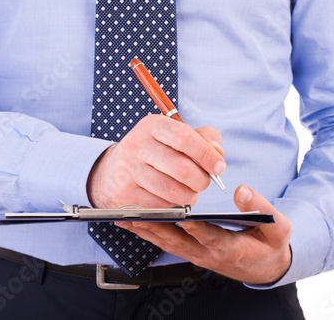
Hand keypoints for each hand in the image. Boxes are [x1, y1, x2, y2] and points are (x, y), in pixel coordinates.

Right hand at [87, 114, 225, 207]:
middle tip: (203, 183)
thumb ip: (204, 138)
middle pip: (182, 168)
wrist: (113, 170)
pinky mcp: (125, 194)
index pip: (184, 137)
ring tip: (190, 192)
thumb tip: (218, 155)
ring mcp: (128, 170)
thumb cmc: (156, 151)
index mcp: (153, 125)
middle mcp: (137, 145)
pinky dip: (173, 206)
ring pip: (173, 192)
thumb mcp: (176, 135)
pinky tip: (172, 199)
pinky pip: (161, 206)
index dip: (206, 154)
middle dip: (201, 180)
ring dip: (190, 196)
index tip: (219, 167)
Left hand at [115, 185, 291, 284]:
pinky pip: (166, 243)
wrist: (264, 268)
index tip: (178, 214)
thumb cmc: (270, 246)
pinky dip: (148, 234)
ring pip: (167, 243)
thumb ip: (262, 208)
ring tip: (123, 218)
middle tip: (134, 216)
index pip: (209, 236)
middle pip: (178, 241)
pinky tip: (132, 224)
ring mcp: (196, 255)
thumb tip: (241, 190)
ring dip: (145, 231)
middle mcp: (208, 254)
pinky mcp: (190, 252)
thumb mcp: (278, 228)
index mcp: (230, 248)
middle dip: (155, 228)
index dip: (193, 226)